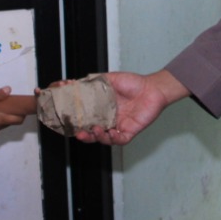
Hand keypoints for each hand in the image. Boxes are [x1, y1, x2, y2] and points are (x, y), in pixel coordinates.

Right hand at [73, 70, 189, 145]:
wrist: (152, 87)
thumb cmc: (133, 83)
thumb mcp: (109, 79)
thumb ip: (93, 81)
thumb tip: (75, 81)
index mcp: (102, 109)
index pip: (86, 119)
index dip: (77, 121)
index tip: (68, 120)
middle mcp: (109, 120)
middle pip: (93, 132)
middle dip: (84, 135)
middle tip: (78, 133)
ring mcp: (119, 127)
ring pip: (104, 139)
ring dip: (97, 137)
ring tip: (94, 131)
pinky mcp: (130, 131)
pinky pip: (120, 140)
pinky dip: (113, 139)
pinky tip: (109, 133)